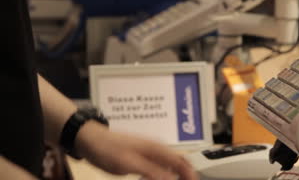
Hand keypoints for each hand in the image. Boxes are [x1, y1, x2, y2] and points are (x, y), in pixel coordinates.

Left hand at [75, 121, 197, 179]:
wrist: (90, 140)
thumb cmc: (107, 148)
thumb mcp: (129, 163)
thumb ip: (152, 172)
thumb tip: (171, 178)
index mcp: (157, 149)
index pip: (182, 162)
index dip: (190, 174)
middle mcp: (156, 149)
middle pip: (178, 163)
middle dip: (184, 175)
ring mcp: (149, 153)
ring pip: (168, 167)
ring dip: (171, 177)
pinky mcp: (142, 158)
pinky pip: (158, 168)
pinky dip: (161, 177)